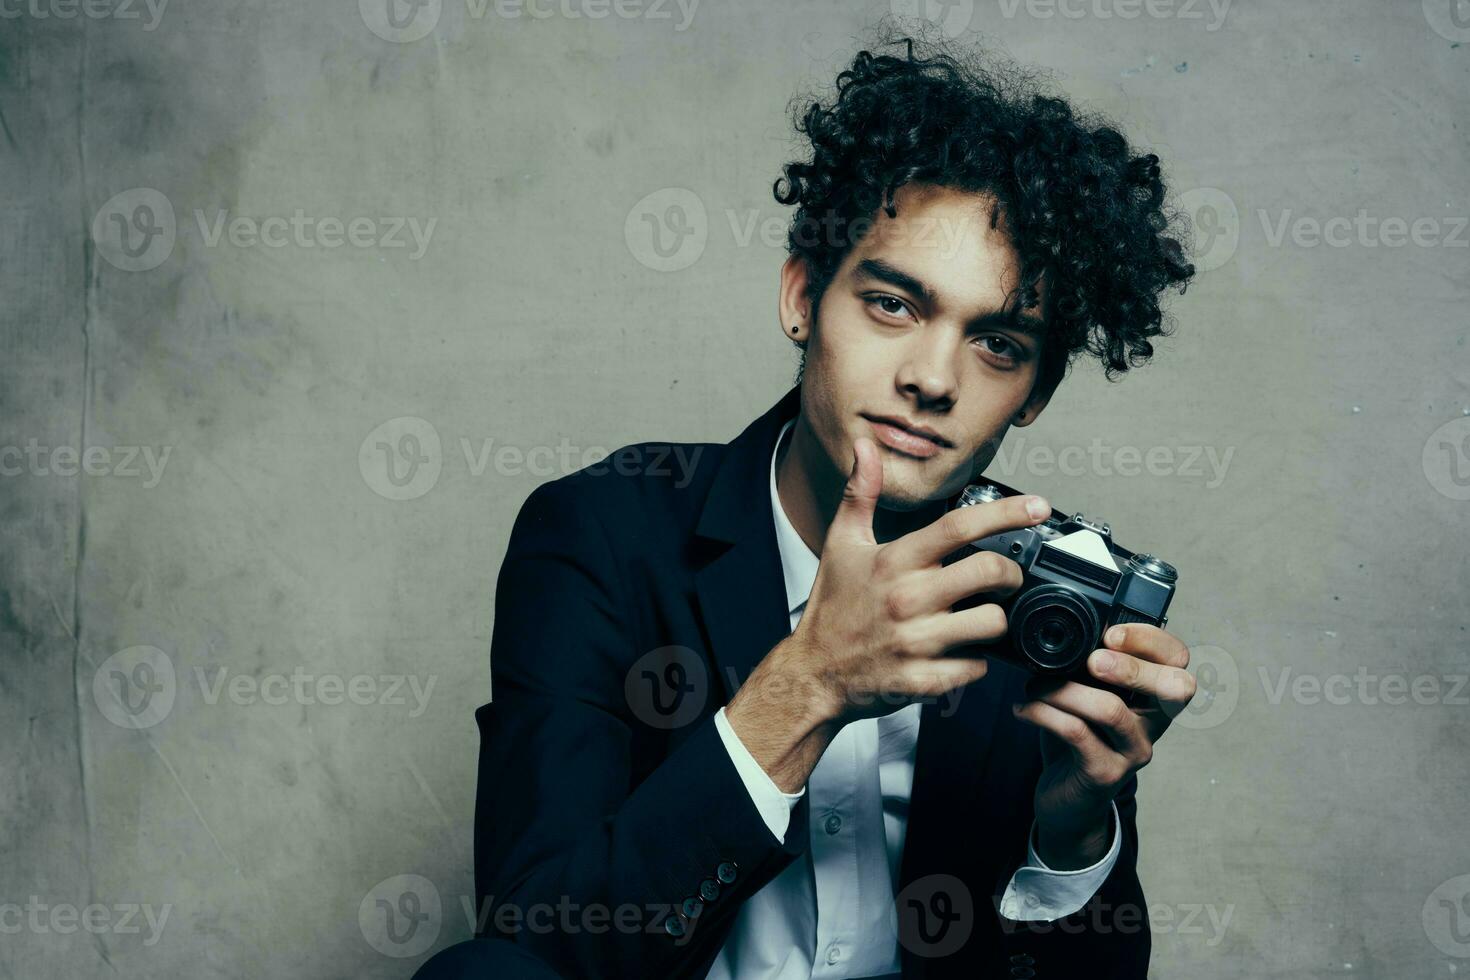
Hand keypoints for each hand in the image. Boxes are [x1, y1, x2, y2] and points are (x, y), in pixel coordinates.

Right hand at [726, 436, 1050, 788]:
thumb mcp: (841, 545)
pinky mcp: (923, 680)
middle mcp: (908, 599)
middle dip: (1010, 574)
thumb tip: (865, 447)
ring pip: (992, 623)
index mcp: (894, 561)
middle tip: (1005, 578)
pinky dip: (975, 661)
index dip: (1006, 514)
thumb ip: (859, 493)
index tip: (1038, 507)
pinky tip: (958, 654)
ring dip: (995, 621)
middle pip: (989, 573)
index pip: (959, 527)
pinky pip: (976, 668)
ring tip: (977, 618)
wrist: (814, 673)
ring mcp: (916, 641)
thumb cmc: (832, 608)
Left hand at [1012, 623, 1195, 868]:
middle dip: (1131, 667)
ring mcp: (1133, 751)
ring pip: (1111, 709)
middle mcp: (1153, 724)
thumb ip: (1085, 665)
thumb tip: (1058, 627)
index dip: (1151, 640)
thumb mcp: (1085, 694)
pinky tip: (1022, 709)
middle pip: (1173, 688)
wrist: (1067, 800)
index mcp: (1153, 696)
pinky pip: (1077, 733)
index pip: (1178, 660)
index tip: (1108, 633)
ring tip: (1034, 686)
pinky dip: (1043, 713)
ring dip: (1065, 690)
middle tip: (1090, 660)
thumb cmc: (1077, 738)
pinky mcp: (1105, 772)